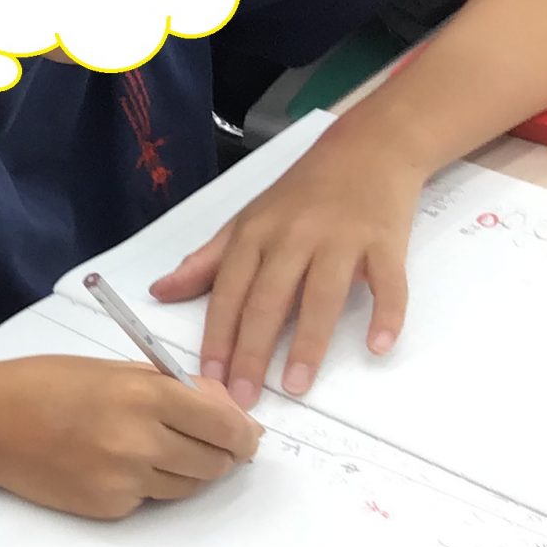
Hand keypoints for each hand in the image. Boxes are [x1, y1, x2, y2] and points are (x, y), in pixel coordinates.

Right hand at [0, 357, 259, 518]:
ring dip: (182, 471)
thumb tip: (227, 409)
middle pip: (215, 463)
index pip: (226, 425)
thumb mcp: (112, 368)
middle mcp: (139, 440)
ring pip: (187, 487)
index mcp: (145, 394)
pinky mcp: (107, 506)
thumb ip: (173, 387)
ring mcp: (123, 478)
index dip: (243, 434)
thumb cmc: (44, 385)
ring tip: (146, 449)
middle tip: (203, 444)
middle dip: (218, 455)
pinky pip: (149, 501)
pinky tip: (110, 463)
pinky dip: (144, 485)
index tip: (245, 436)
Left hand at [149, 131, 423, 405]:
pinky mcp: (385, 240)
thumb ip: (207, 262)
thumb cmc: (301, 193)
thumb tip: (159, 292)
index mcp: (255, 234)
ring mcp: (341, 238)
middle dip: (252, 352)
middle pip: (268, 300)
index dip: (217, 337)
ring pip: (322, 295)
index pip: (228, 293)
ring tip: (297, 386)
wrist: (367, 148)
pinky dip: (386, 314)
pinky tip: (376, 347)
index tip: (207, 380)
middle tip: (243, 398)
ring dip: (309, 344)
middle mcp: (293, 237)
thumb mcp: (246, 220)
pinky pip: (387, 282)